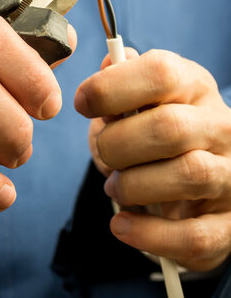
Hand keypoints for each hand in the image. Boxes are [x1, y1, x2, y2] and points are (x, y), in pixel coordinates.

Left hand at [75, 49, 230, 270]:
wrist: (194, 182)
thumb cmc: (153, 137)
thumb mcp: (137, 103)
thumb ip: (121, 83)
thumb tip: (108, 62)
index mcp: (193, 88)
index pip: (161, 72)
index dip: (111, 87)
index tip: (83, 104)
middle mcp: (220, 127)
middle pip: (168, 127)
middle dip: (116, 145)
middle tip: (105, 153)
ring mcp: (230, 176)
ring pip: (187, 174)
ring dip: (132, 186)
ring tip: (116, 187)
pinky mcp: (228, 224)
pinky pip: (193, 235)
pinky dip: (148, 233)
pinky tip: (122, 225)